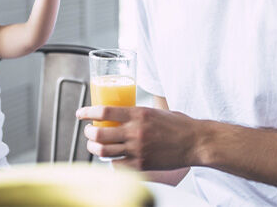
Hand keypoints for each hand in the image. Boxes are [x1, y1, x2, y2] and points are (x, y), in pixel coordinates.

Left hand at [76, 105, 199, 170]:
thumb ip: (137, 112)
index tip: (80, 113)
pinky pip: (117, 165)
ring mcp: (138, 149)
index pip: (104, 111)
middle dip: (88, 133)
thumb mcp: (155, 110)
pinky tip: (112, 158)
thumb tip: (122, 111)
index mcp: (138, 113)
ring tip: (93, 145)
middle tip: (88, 131)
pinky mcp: (142, 164)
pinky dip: (111, 161)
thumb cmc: (178, 124)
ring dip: (94, 148)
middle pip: (99, 134)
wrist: (196, 142)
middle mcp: (135, 131)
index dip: (88, 112)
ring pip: (104, 151)